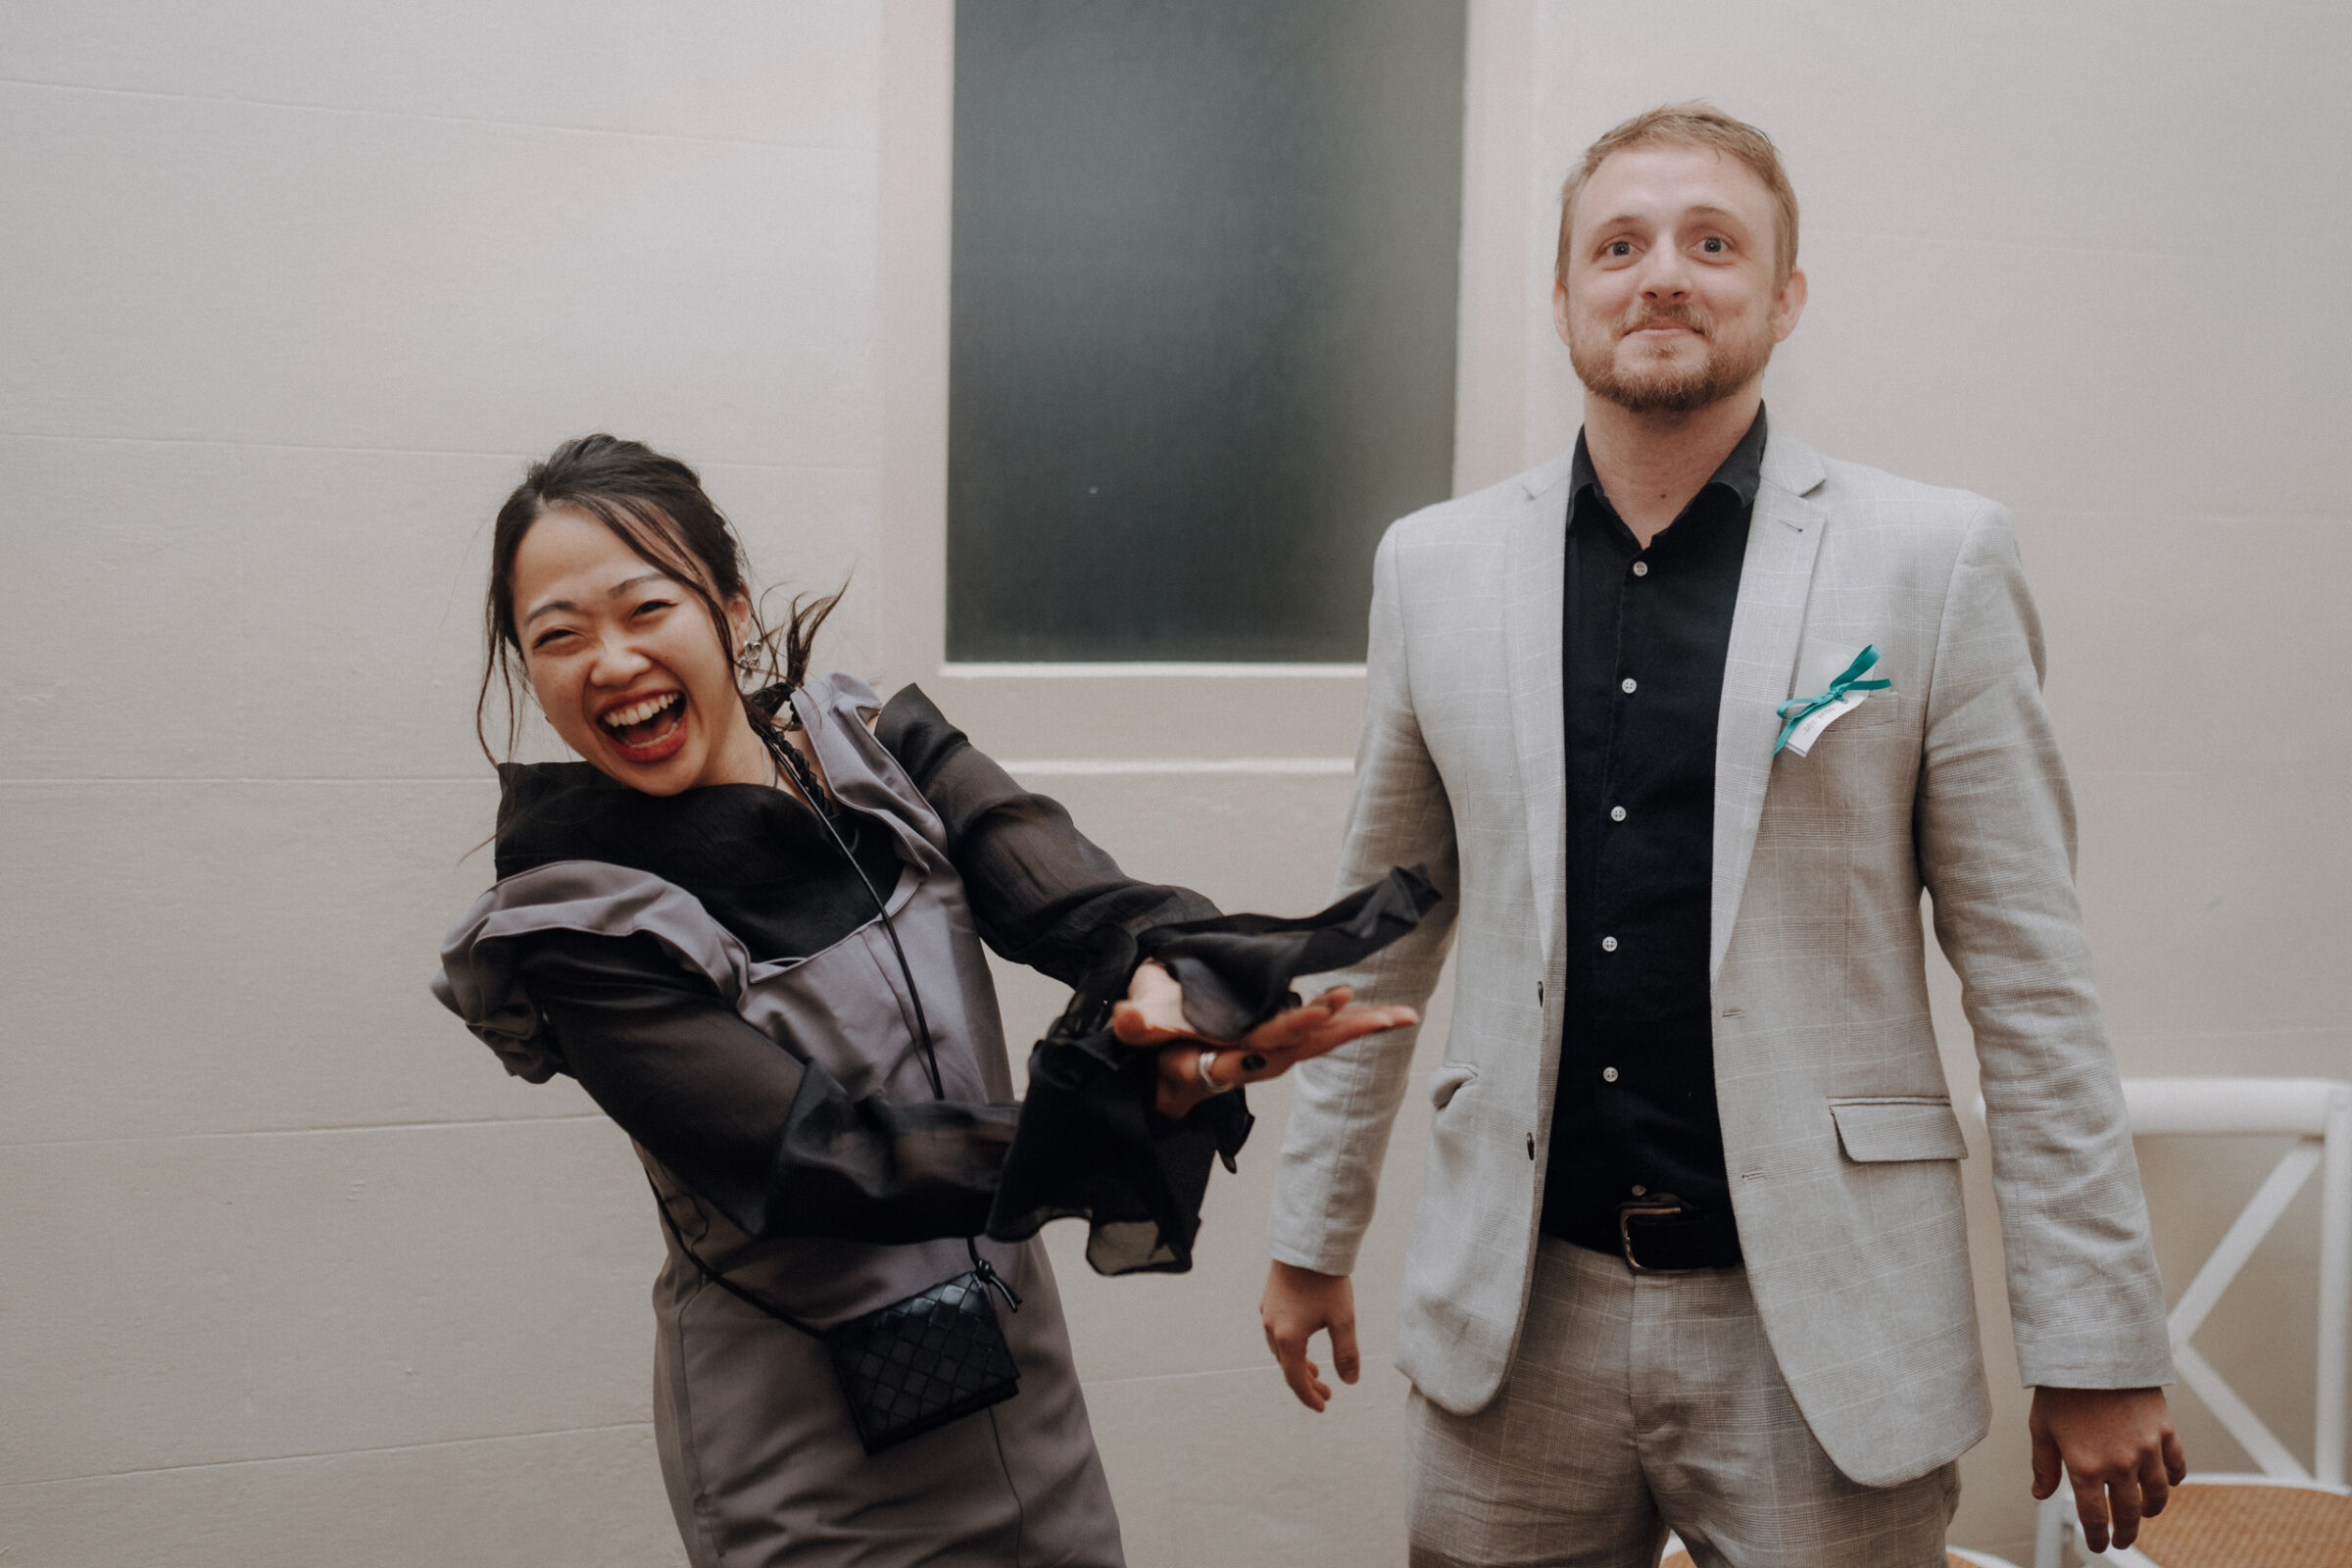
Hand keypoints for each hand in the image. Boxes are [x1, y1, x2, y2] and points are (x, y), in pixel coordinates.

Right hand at [1111, 963, 1416, 1118]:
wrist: (1157, 1073)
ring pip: (1318, 1043)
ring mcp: (1267, 1054)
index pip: (1262, 1045)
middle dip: (1343, 1031)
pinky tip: (1378, 1014)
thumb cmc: (1148, 1048)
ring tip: (1401, 1017)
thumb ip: (1135, 1027)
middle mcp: (1252, 1061)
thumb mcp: (1135, 1036)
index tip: (1320, 1010)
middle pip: (1305, 1047)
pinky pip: (1316, 1036)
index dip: (1292, 1028)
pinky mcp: (1276, 1044)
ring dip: (1357, 1030)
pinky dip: (1346, 1024)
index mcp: (1220, 1059)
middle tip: (1386, 1017)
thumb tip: (1128, 1019)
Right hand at [1261, 1260, 1358, 1411]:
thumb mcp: (1342, 1319)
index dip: (1309, 1397)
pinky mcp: (1270, 1299)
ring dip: (1297, 1363)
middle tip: (1326, 1393)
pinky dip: (1291, 1345)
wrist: (1306, 1244)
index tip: (1323, 1407)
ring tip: (1316, 1369)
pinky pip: (1277, 1332)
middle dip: (1306, 1382)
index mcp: (1288, 1338)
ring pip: (1280, 1349)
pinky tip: (1303, 1339)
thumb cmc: (1326, 1282)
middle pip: (1286, 1365)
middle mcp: (1272, 1328)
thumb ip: (1346, 1353)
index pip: (1295, 1379)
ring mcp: (1268, 1312)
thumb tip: (1350, 1382)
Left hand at [2029, 1386, 2186, 1553]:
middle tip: (2122, 1541)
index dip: (2096, 1537)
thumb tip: (2040, 1493)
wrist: (2091, 1348)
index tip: (2098, 1544)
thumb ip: (2044, 1465)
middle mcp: (2118, 1463)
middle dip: (2125, 1532)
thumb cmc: (2061, 1386)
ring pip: (2156, 1494)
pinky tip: (2168, 1483)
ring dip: (2151, 1509)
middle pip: (2127, 1512)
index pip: (2094, 1518)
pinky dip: (2173, 1478)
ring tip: (2144, 1513)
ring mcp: (2145, 1449)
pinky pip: (2175, 1464)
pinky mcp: (2163, 1430)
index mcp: (2084, 1466)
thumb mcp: (2041, 1427)